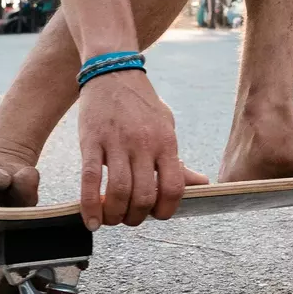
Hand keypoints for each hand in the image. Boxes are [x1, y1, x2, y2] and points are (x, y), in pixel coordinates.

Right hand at [77, 69, 187, 229]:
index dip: (166, 210)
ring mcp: (116, 143)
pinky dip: (90, 206)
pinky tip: (92, 221)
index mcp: (166, 142)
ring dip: (116, 215)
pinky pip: (91, 180)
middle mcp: (144, 144)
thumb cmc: (141, 104)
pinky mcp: (91, 141)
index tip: (156, 215)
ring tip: (112, 219)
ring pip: (119, 192)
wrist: (112, 72)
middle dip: (137, 217)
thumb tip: (202, 184)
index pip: (174, 187)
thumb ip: (178, 160)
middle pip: (144, 196)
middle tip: (130, 218)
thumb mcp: (167, 126)